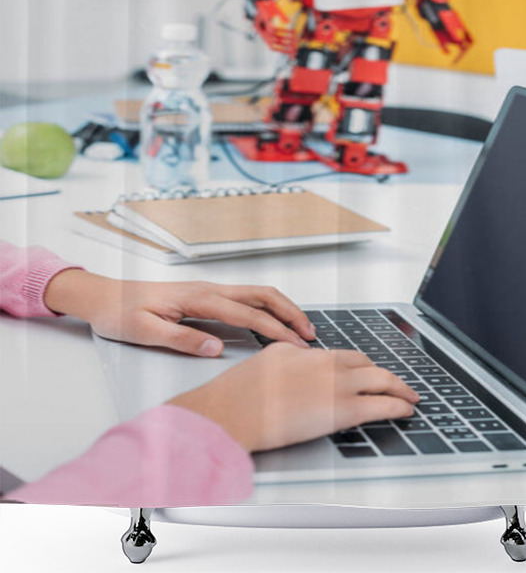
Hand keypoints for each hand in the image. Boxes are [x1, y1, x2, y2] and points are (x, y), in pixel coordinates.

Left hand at [43, 270, 314, 356]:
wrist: (103, 296)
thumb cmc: (120, 313)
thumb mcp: (144, 332)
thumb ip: (181, 339)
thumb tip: (216, 348)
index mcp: (199, 298)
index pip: (248, 314)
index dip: (276, 330)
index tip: (295, 345)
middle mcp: (209, 289)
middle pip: (262, 295)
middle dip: (291, 312)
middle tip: (310, 334)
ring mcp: (210, 289)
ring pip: (257, 293)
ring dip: (282, 308)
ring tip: (300, 328)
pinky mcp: (206, 295)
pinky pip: (246, 297)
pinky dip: (268, 307)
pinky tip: (273, 320)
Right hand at [168, 343, 419, 452]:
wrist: (232, 411)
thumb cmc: (238, 393)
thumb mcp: (267, 361)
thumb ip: (290, 360)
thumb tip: (298, 367)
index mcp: (308, 353)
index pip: (346, 356)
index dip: (363, 366)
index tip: (370, 372)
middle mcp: (327, 364)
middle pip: (368, 365)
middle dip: (387, 375)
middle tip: (398, 384)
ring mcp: (337, 385)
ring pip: (381, 380)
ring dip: (399, 388)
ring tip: (410, 396)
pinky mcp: (342, 410)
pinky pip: (381, 405)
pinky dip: (398, 406)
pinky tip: (406, 410)